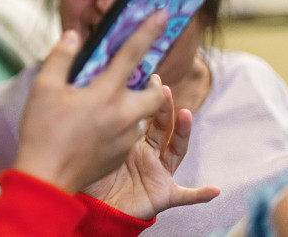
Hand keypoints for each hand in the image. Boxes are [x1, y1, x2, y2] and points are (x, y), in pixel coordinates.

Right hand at [14, 11, 168, 192]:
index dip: (148, 32)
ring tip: (106, 106)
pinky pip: (129, 134)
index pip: (132, 55)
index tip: (163, 14)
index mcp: (105, 94)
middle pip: (154, 93)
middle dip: (152, 84)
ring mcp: (125, 138)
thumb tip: (73, 36)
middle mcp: (122, 115)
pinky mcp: (120, 155)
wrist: (46, 178)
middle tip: (134, 78)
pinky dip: (120, 126)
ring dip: (132, 106)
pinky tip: (96, 128)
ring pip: (141, 115)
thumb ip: (61, 57)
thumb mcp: (43, 88)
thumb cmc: (42, 131)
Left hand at [82, 78, 219, 218]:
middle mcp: (149, 153)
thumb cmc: (89, 177)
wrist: (94, 209)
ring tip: (186, 114)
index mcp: (132, 140)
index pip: (145, 115)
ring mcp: (158, 172)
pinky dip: (200, 194)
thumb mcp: (90, 146)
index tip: (149, 77)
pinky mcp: (164, 194)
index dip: (149, 97)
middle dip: (164, 106)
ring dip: (183, 131)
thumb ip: (89, 126)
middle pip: (162, 126)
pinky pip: (186, 195)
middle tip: (162, 87)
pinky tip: (214, 189)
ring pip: (176, 149)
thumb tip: (74, 97)